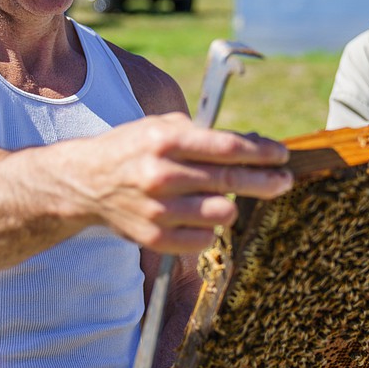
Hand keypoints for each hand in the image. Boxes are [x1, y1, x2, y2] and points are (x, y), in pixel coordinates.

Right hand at [72, 113, 293, 253]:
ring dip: (233, 206)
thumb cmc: (133, 149)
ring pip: (222, 214)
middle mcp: (161, 175)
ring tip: (226, 199)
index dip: (261, 152)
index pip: (227, 147)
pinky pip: (203, 240)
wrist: (84, 183)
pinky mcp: (154, 238)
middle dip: (267, 181)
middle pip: (231, 182)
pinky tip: (200, 218)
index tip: (282, 155)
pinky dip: (209, 229)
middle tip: (284, 180)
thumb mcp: (161, 127)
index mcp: (165, 141)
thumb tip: (255, 143)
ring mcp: (158, 210)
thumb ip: (204, 134)